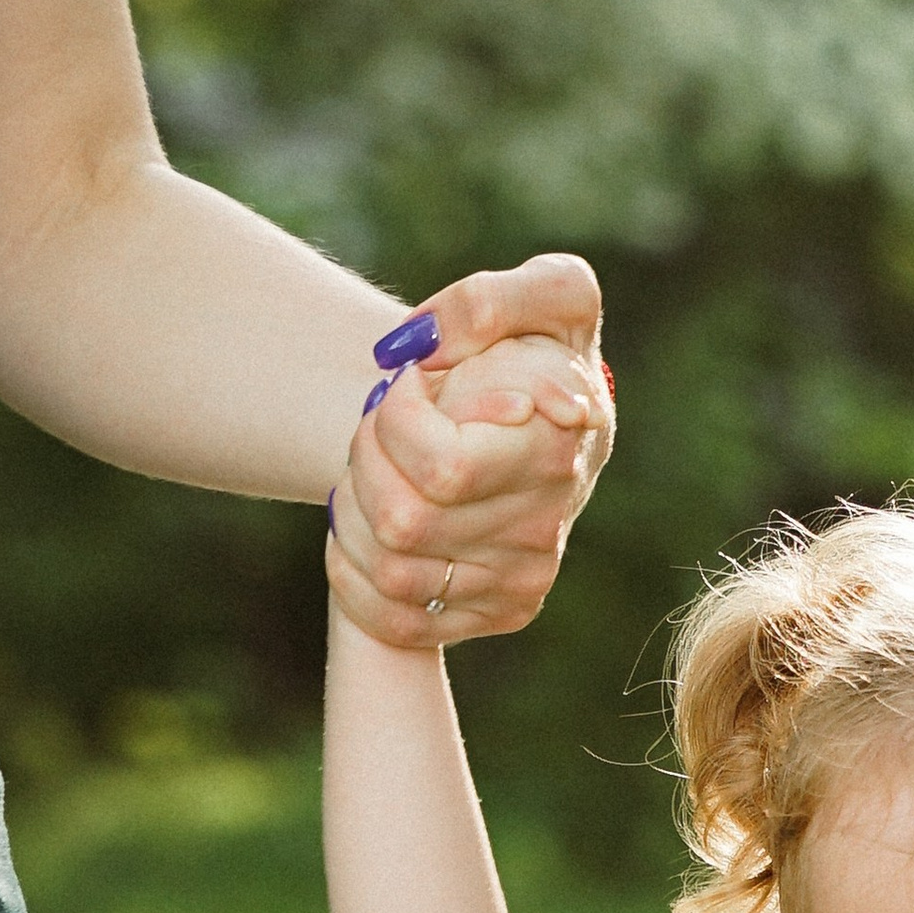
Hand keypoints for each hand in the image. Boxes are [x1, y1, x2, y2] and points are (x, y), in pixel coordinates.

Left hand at [327, 251, 613, 651]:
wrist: (558, 416)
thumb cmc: (541, 348)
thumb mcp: (550, 293)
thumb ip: (491, 301)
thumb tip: (423, 345)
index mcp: (558, 453)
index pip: (442, 469)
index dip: (398, 418)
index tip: (406, 379)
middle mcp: (545, 529)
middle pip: (404, 522)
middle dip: (368, 459)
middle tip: (382, 422)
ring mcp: (522, 581)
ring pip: (390, 570)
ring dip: (355, 511)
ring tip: (378, 467)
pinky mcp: (499, 613)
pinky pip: (394, 619)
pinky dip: (355, 574)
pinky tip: (364, 527)